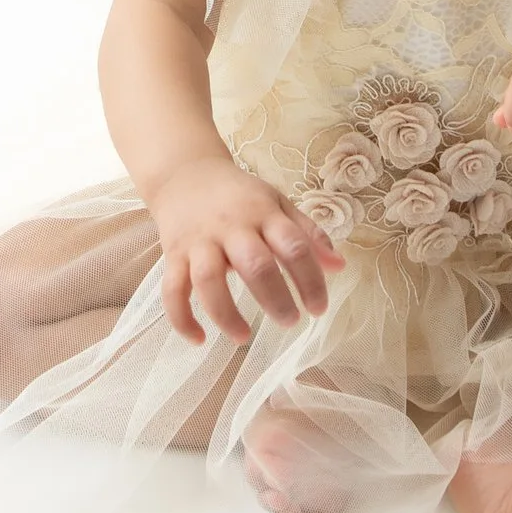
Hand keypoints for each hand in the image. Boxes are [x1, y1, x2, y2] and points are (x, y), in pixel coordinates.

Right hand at [146, 156, 345, 346]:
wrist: (184, 173)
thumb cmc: (238, 195)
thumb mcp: (277, 203)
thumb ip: (308, 234)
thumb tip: (339, 267)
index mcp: (262, 213)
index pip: (293, 246)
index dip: (310, 280)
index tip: (318, 309)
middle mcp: (231, 227)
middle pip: (254, 265)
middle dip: (275, 299)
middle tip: (290, 321)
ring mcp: (199, 241)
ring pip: (208, 280)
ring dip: (226, 314)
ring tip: (244, 337)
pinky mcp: (173, 255)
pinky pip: (172, 290)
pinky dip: (181, 318)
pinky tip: (199, 339)